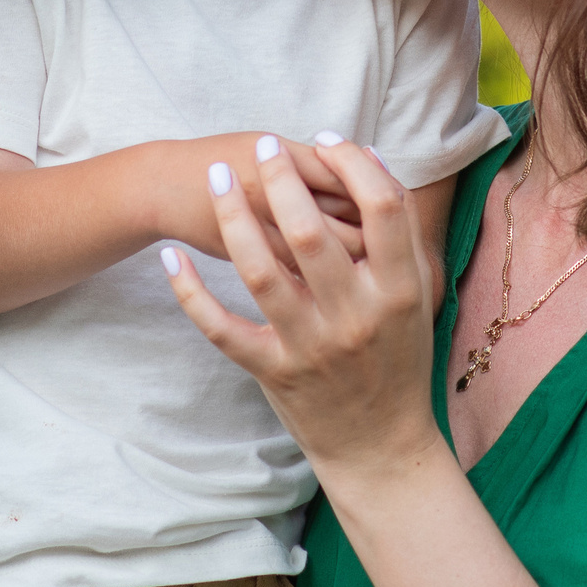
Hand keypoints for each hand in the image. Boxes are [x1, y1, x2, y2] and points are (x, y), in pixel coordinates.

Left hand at [161, 137, 443, 483]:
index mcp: (399, 291)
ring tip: (215, 179)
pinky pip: (221, 327)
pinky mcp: (273, 371)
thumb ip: (397, 237)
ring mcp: (311, 346)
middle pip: (311, 231)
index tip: (326, 141)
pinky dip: (191, 292)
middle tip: (260, 146)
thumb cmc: (398, 359)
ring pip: (261, 271)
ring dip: (232, 219)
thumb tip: (373, 161)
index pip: (383, 208)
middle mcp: (356, 316)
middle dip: (280, 179)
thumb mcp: (415, 299)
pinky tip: (171, 258)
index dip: (353, 164)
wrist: (381, 445)